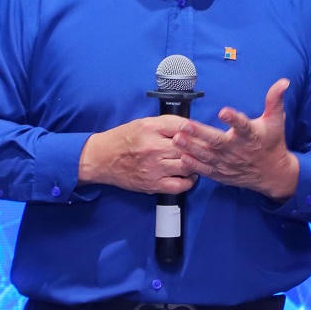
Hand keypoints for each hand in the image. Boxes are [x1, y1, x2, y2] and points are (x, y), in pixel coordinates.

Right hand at [79, 116, 197, 195]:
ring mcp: (153, 167)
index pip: (184, 126)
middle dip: (201, 148)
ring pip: (187, 166)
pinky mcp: (152, 184)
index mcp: (151, 128)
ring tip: (198, 162)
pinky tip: (189, 176)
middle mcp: (153, 147)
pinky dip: (189, 182)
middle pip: (188, 147)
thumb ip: (167, 124)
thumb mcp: (143, 123)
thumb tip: (191, 127)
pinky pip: (179, 185)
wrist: (102, 158)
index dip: (199, 130)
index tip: (206, 134)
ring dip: (196, 164)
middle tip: (209, 149)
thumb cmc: (123, 139)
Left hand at [174, 78, 299, 200]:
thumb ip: (275, 100)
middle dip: (200, 134)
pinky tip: (182, 157)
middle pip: (217, 141)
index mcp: (251, 135)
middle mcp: (238, 150)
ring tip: (177, 138)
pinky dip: (194, 165)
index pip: (243, 125)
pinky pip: (206, 170)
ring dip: (191, 147)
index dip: (234, 119)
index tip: (224, 111)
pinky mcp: (222, 173)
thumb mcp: (276, 121)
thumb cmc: (272, 143)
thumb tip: (284, 81)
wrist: (273, 174)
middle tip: (184, 125)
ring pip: (207, 156)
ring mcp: (229, 163)